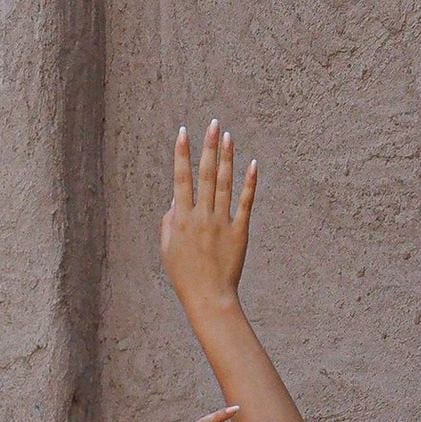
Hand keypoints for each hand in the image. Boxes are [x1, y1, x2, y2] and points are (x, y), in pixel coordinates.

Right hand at [161, 120, 256, 320]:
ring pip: (224, 183)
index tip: (183, 133)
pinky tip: (253, 164)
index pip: (181, 178)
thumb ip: (169, 222)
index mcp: (182, 218)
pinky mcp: (239, 231)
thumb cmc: (184, 275)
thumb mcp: (167, 249)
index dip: (181, 154)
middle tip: (213, 124)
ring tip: (228, 136)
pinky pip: (245, 203)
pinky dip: (250, 183)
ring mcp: (221, 222)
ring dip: (226, 158)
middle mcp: (202, 215)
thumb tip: (174, 200)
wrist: (208, 297)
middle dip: (208, 146)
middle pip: (205, 174)